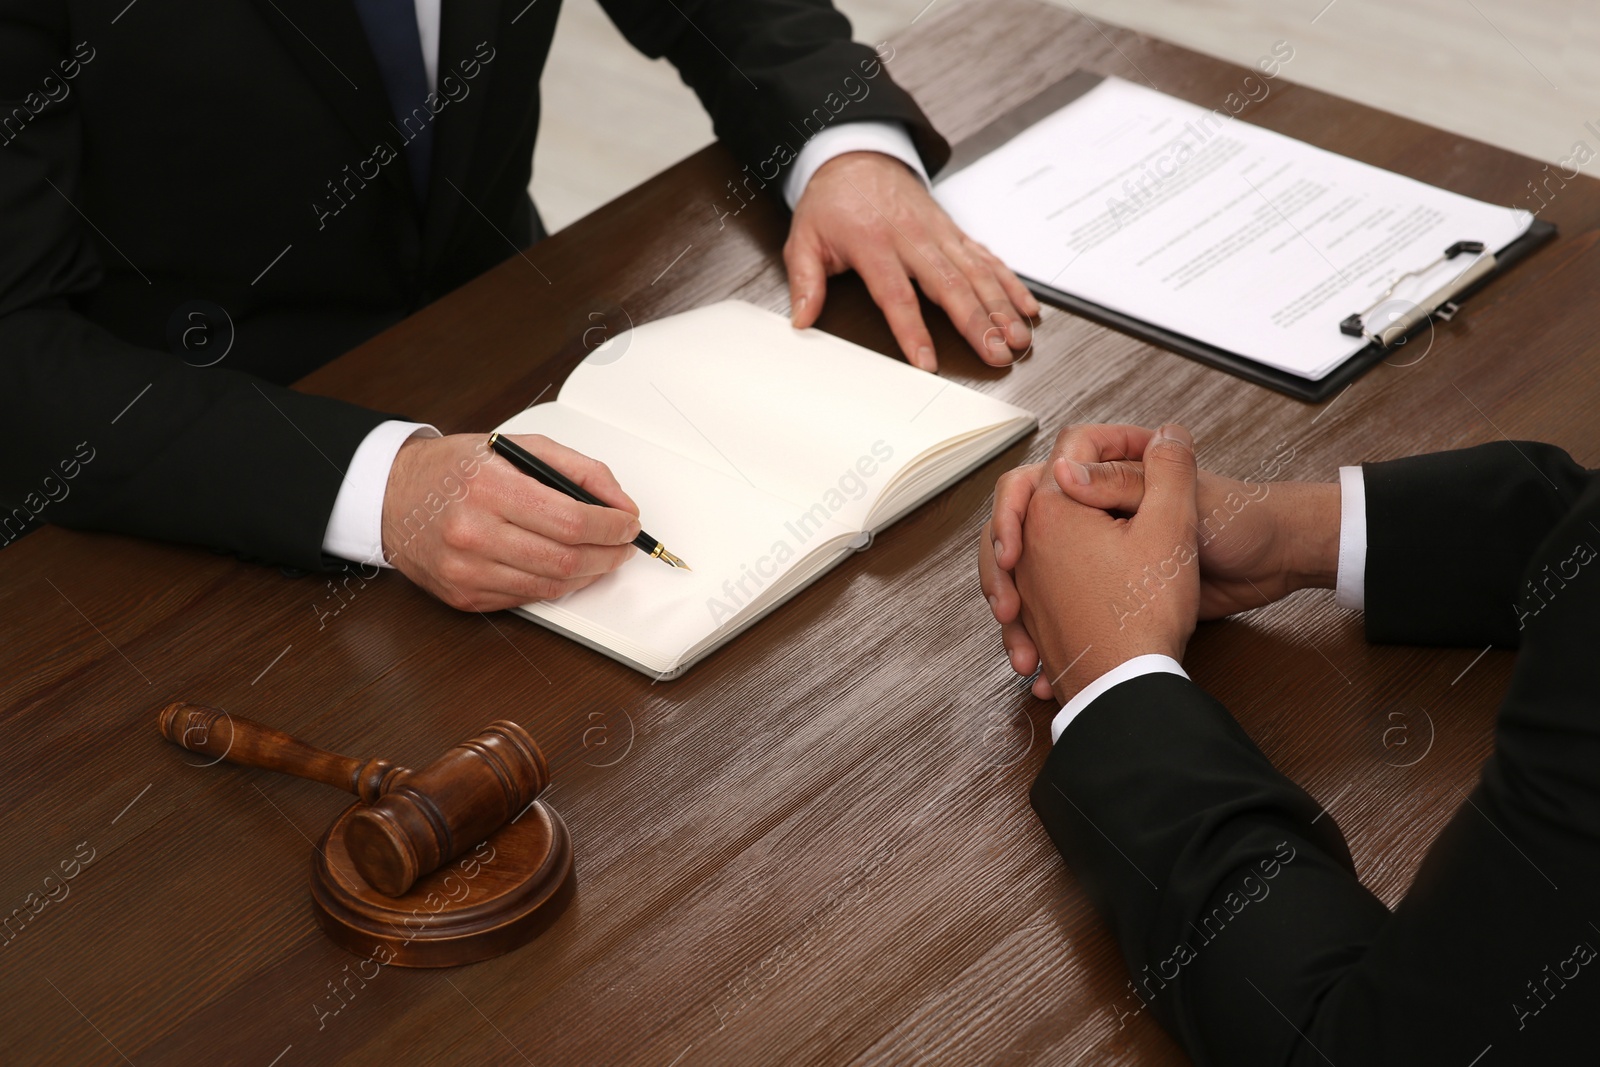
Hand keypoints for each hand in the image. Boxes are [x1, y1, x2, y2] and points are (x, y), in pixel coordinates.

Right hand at [381, 433, 641, 611]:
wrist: (391, 496)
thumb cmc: (456, 470)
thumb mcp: (517, 446)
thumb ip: (577, 470)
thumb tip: (620, 505)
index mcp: (488, 486)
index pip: (571, 519)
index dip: (612, 527)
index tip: (629, 525)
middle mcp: (473, 531)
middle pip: (565, 558)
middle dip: (608, 554)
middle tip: (622, 544)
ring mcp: (466, 570)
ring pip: (550, 586)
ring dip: (588, 574)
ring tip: (600, 556)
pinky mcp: (464, 596)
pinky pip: (527, 598)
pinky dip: (556, 585)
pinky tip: (563, 568)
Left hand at [786, 151, 1039, 371]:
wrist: (858, 156)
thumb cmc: (832, 202)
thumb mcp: (804, 238)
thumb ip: (805, 280)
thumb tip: (802, 319)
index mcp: (874, 243)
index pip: (897, 294)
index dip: (913, 331)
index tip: (928, 363)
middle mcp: (914, 238)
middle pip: (950, 286)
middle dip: (978, 322)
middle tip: (996, 354)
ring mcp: (940, 234)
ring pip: (977, 273)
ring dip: (1001, 307)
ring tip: (1018, 339)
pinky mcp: (955, 232)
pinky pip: (988, 258)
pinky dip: (1010, 283)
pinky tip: (1027, 307)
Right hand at [979, 424, 1337, 697]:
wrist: (1272, 563)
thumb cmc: (1239, 522)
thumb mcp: (1179, 506)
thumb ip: (1123, 484)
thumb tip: (1062, 470)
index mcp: (1112, 472)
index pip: (1044, 474)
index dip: (1016, 506)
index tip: (1014, 543)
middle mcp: (1097, 504)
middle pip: (1025, 526)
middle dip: (1005, 569)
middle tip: (1008, 604)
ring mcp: (1100, 543)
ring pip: (1033, 570)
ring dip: (1020, 610)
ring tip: (1022, 648)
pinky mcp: (1109, 579)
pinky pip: (1059, 604)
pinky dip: (1047, 636)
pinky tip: (1044, 665)